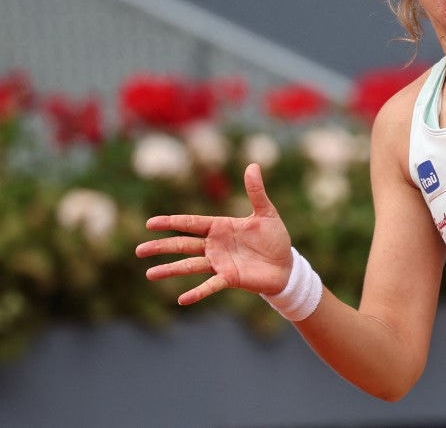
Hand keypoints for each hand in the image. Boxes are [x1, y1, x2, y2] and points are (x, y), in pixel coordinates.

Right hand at [135, 163, 292, 304]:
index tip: (150, 223)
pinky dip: (197, 292)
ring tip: (149, 274)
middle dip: (161, 246)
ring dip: (170, 270)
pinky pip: (210, 286)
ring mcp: (220, 263)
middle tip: (139, 249)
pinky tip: (181, 300)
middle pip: (183, 245)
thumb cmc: (274, 238)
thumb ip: (256, 191)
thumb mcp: (266, 213)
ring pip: (190, 266)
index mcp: (221, 227)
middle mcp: (215, 246)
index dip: (171, 222)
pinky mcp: (229, 279)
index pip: (191, 223)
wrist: (286, 265)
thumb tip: (252, 165)